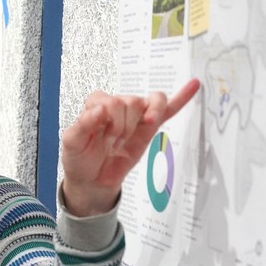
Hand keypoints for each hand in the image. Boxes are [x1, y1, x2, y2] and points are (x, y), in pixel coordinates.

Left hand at [60, 78, 199, 216]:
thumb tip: (100, 110)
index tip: (101, 139)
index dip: (109, 122)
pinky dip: (181, 97)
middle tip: (112, 144)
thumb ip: (82, 125)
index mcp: (97, 103)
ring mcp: (135, 116)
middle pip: (132, 102)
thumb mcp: (72, 143)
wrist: (92, 180)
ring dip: (144, 120)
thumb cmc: (80, 157)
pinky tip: (194, 85)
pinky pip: (168, 109)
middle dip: (123, 127)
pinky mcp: (149, 128)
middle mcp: (117, 104)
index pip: (111, 101)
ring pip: (150, 102)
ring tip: (130, 136)